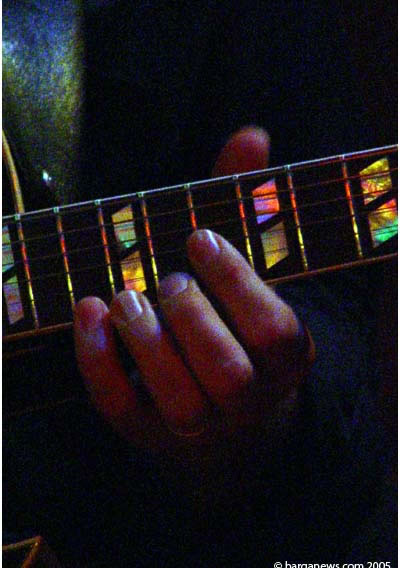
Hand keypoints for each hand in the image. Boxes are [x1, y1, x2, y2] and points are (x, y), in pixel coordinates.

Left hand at [74, 127, 312, 459]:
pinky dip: (98, 361)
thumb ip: (245, 207)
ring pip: (181, 403)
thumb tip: (252, 135)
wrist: (225, 415)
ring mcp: (201, 426)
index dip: (237, 283)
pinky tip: (88, 314)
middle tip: (168, 279)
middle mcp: (250, 400)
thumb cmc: (234, 324)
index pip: (274, 331)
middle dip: (193, 317)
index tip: (200, 238)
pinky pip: (122, 409)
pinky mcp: (149, 432)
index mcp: (285, 358)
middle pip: (228, 373)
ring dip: (148, 344)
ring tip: (126, 296)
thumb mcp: (246, 272)